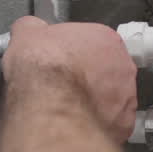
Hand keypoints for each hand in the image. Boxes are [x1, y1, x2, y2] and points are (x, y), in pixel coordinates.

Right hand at [3, 16, 137, 141]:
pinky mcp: (122, 123)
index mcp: (104, 37)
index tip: (57, 61)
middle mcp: (123, 65)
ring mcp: (126, 95)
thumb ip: (32, 28)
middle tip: (61, 84)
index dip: (70, 52)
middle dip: (85, 76)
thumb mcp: (26, 34)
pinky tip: (75, 122)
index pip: (90, 41)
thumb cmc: (43, 68)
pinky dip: (94, 122)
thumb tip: (29, 28)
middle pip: (104, 69)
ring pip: (109, 97)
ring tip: (66, 107)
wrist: (49, 106)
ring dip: (92, 100)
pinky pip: (110, 121)